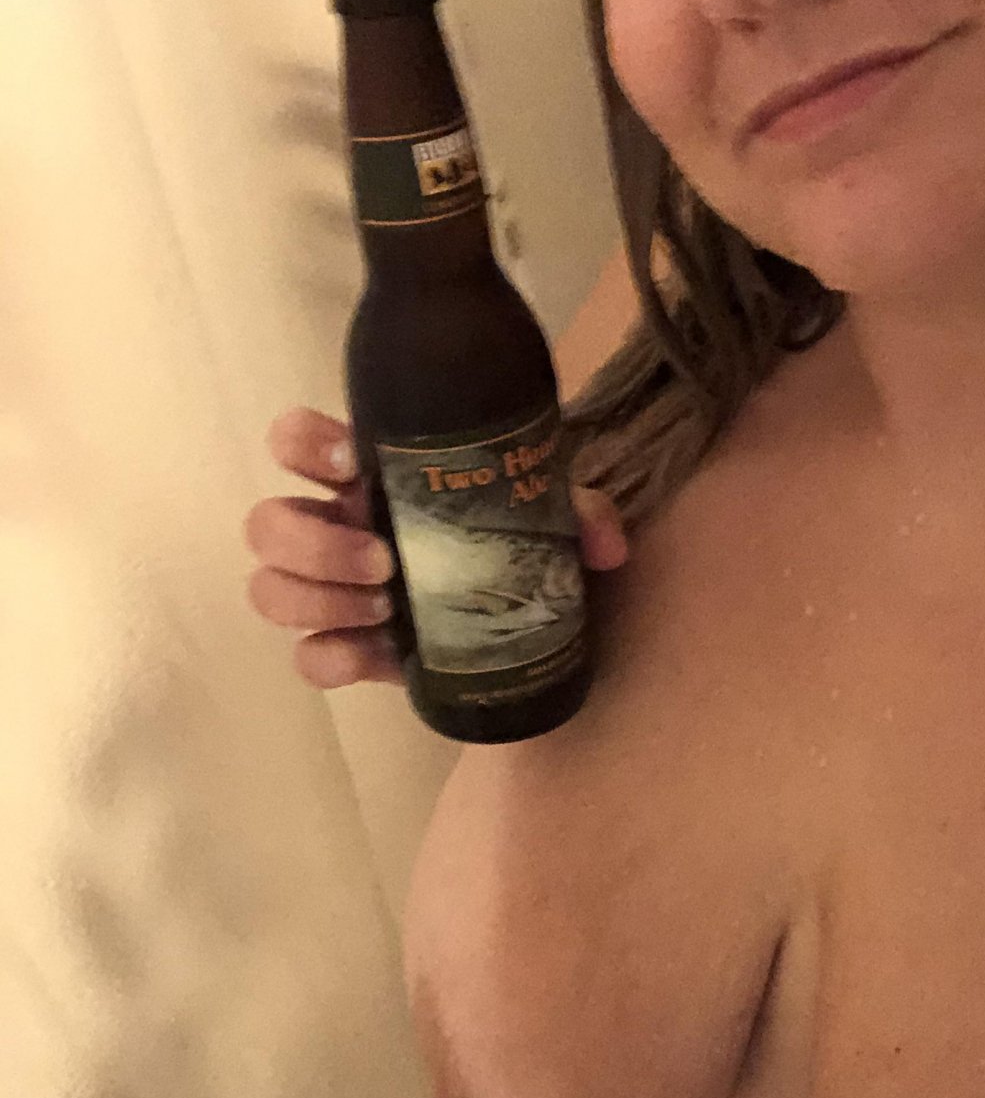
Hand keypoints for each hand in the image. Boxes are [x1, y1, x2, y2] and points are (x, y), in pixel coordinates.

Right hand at [245, 407, 629, 691]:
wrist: (536, 625)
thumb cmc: (523, 546)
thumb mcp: (554, 517)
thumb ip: (579, 515)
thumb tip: (605, 544)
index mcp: (369, 477)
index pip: (297, 441)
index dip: (302, 444)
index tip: (350, 463)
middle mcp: (336, 529)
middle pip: (267, 524)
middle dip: (314, 544)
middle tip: (386, 560)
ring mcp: (335, 593)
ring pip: (270, 589)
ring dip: (318, 597)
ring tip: (386, 606)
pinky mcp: (352, 650)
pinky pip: (308, 657)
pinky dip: (332, 656)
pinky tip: (378, 653)